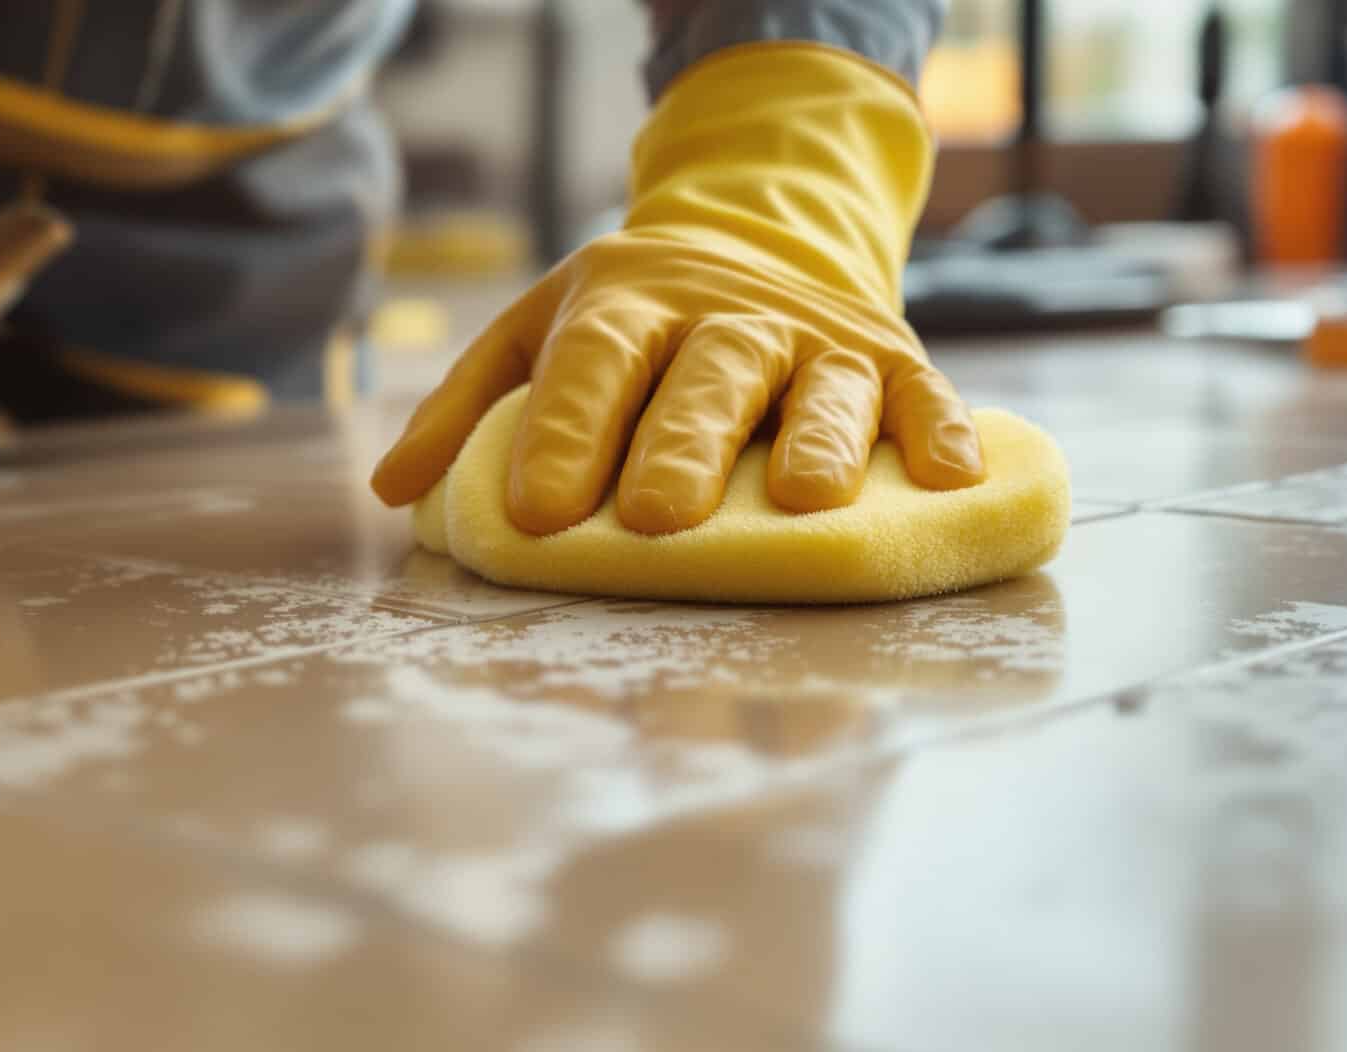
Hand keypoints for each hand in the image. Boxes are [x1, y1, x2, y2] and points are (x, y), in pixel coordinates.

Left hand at [372, 44, 984, 534]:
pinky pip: (926, 392)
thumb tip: (393, 490)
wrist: (752, 237)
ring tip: (804, 500)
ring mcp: (817, 335)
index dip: (565, 433)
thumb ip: (463, 409)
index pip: (593, 363)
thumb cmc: (627, 323)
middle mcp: (727, 314)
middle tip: (652, 517)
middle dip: (680, 446)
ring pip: (824, 382)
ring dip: (820, 439)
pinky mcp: (893, 355)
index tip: (535, 511)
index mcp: (626, 305)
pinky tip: (953, 477)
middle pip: (707, 374)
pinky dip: (943, 430)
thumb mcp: (534, 335)